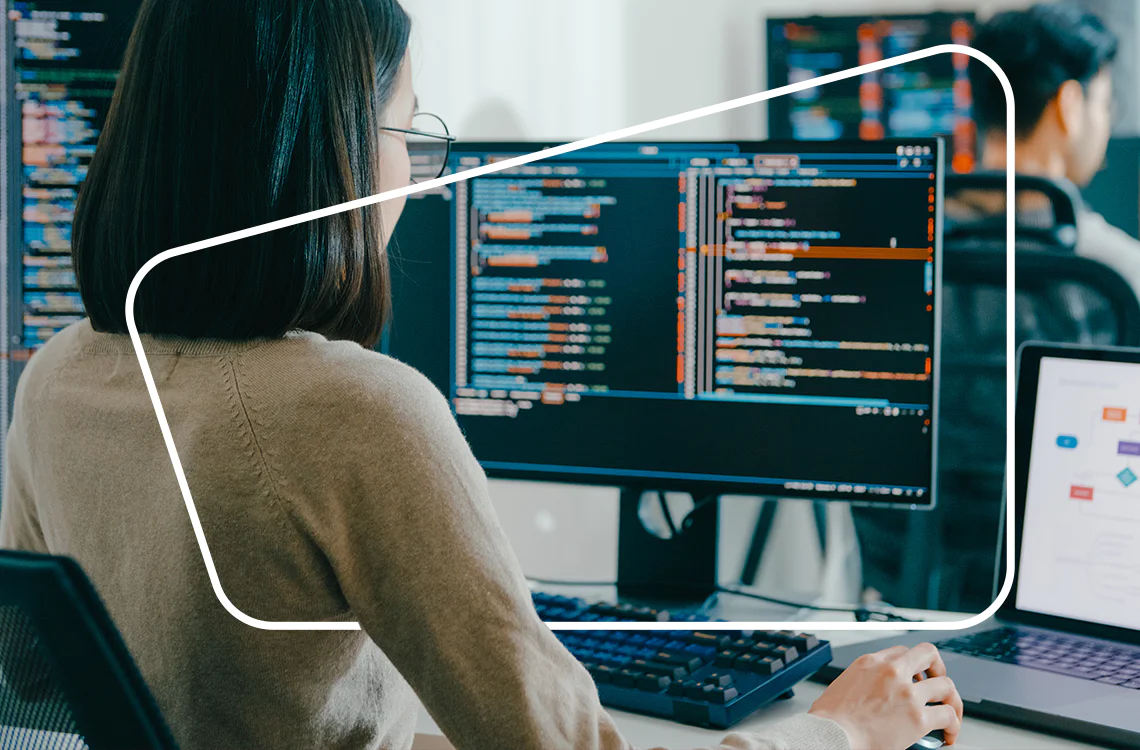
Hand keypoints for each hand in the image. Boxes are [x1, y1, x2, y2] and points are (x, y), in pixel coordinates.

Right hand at [808, 642, 963, 749]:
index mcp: (870, 662)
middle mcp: (892, 672)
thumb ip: (864, 680)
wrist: (830, 736)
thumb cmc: (830, 719)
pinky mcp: (918, 718)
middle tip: (938, 684)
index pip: (902, 652)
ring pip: (945, 685)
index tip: (915, 676)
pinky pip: (947, 715)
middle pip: (928, 655)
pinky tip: (949, 733)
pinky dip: (953, 725)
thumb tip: (873, 690)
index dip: (912, 665)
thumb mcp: (842, 684)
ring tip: (950, 711)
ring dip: (951, 699)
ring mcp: (907, 693)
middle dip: (938, 669)